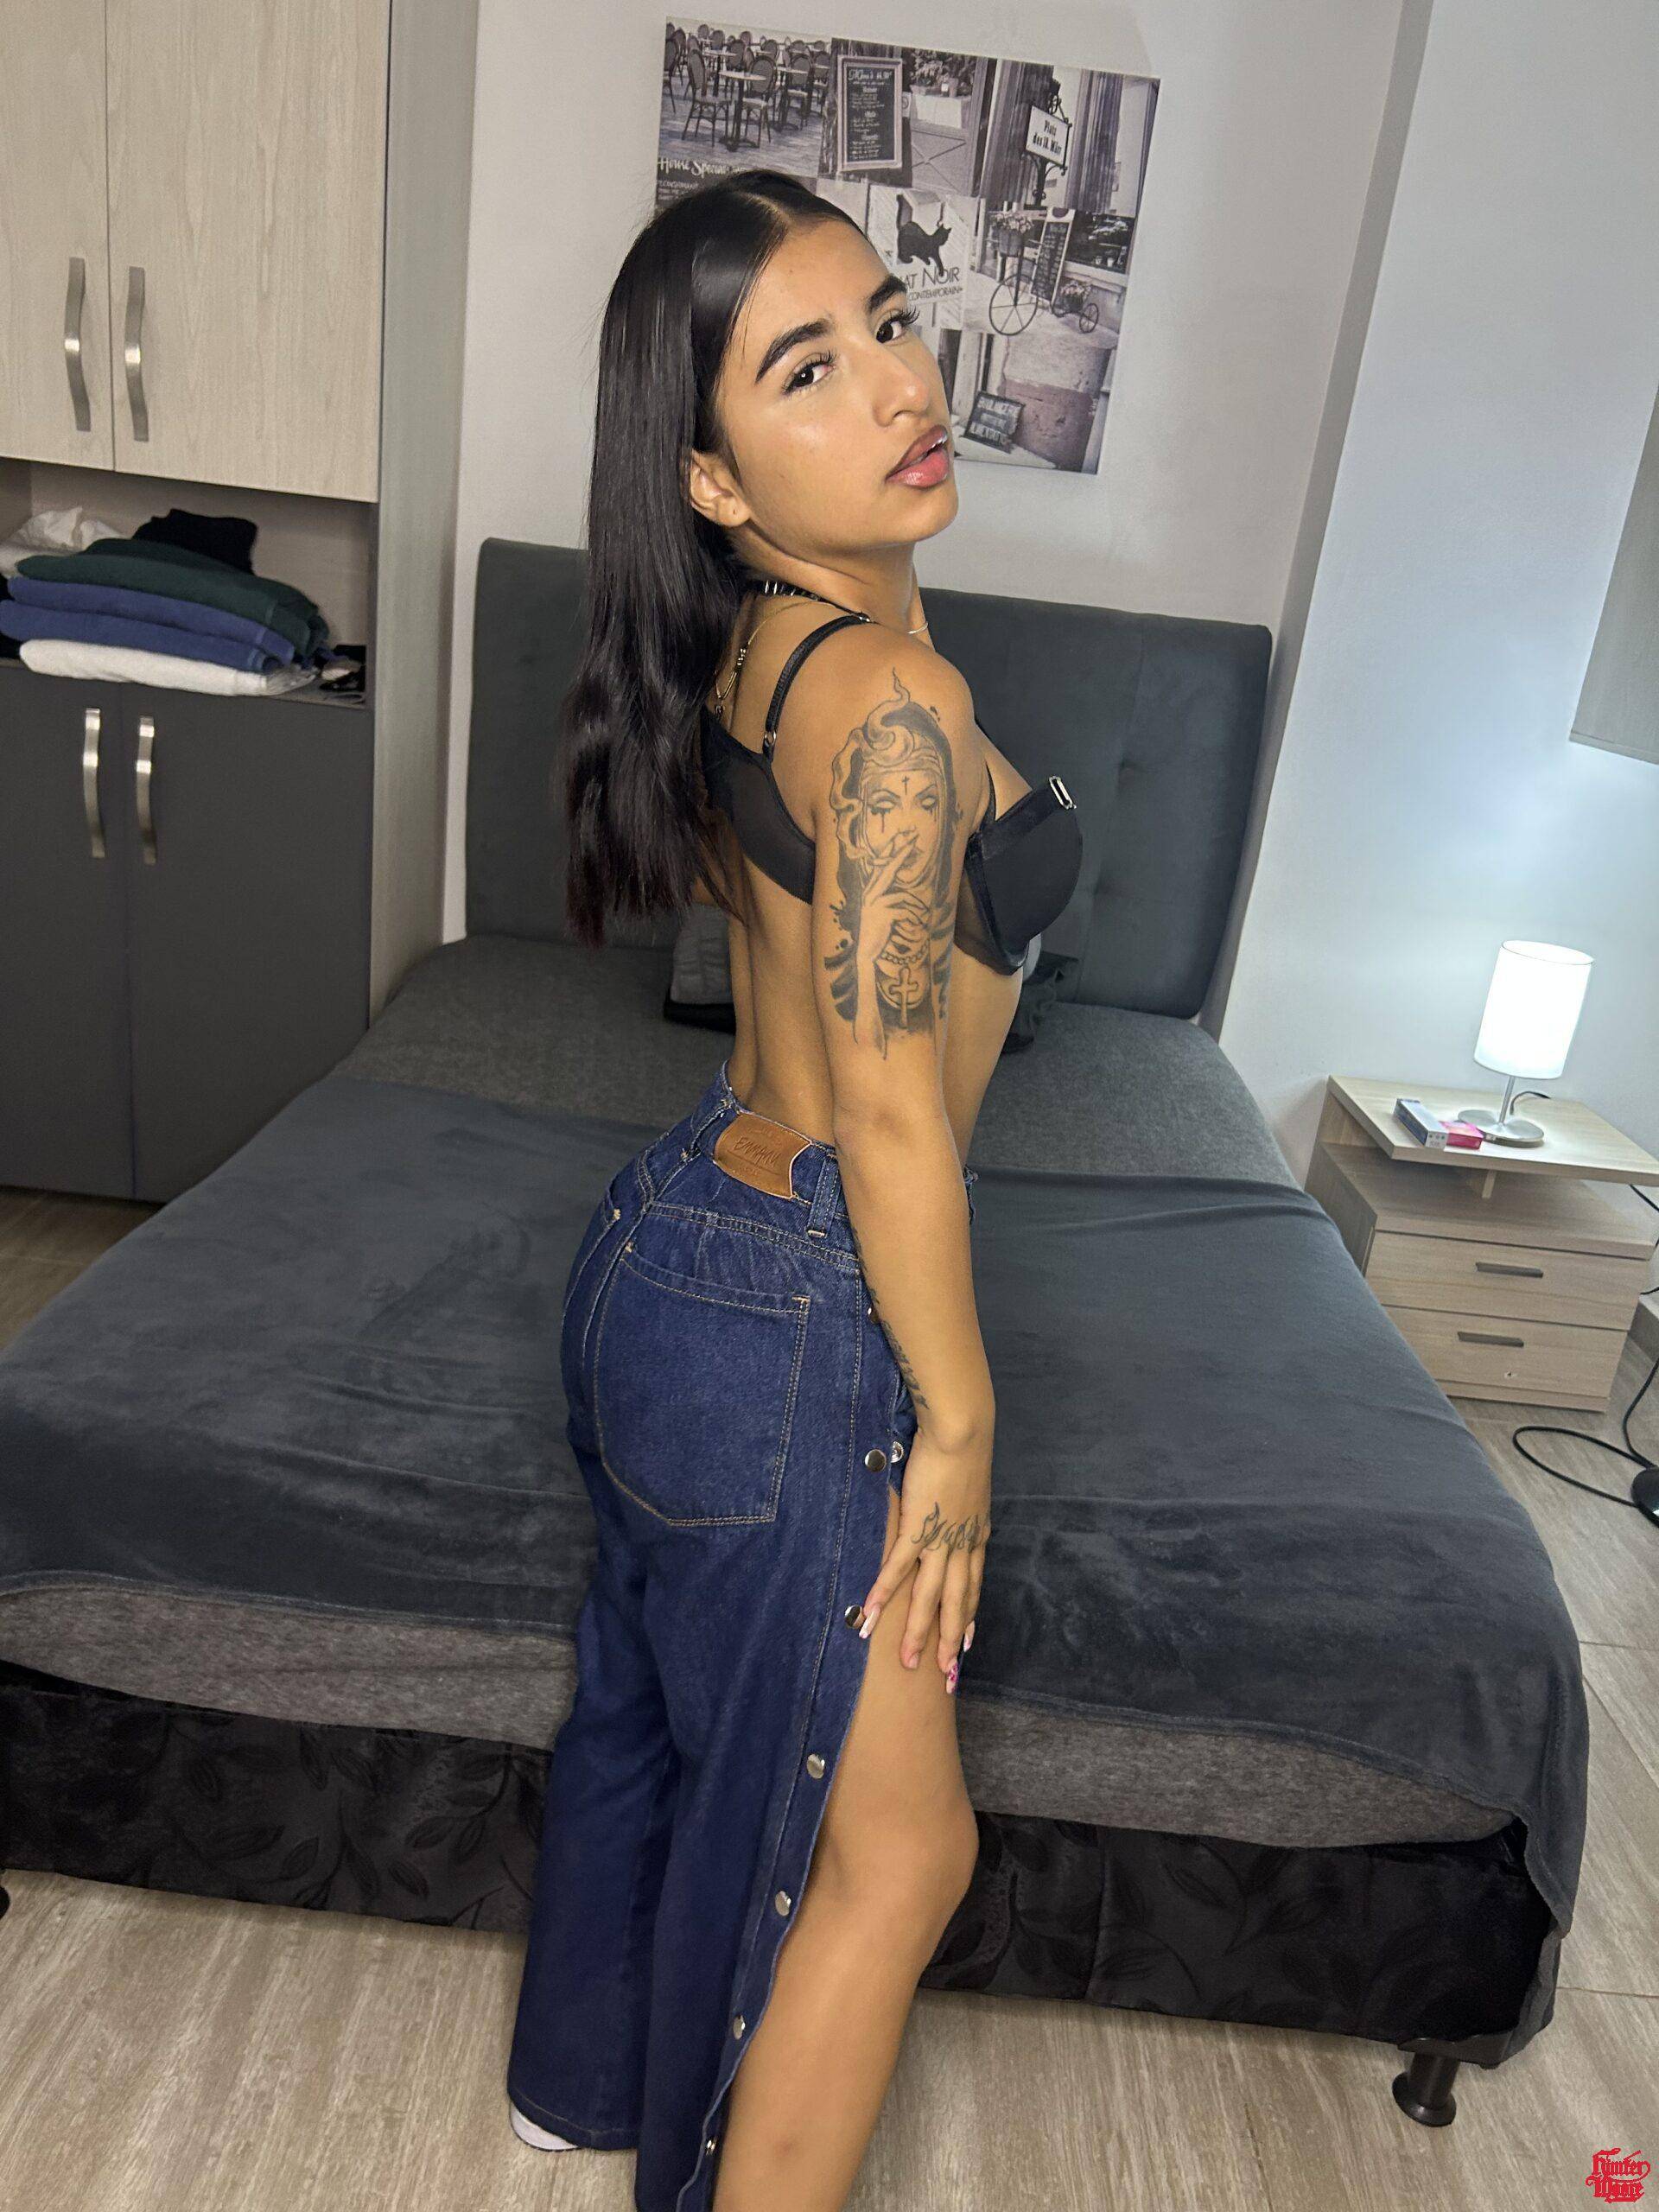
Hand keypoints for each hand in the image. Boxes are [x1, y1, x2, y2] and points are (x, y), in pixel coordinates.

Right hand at [857, 1429, 990, 1684]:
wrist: (962, 1431)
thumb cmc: (963, 1447)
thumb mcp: (968, 1483)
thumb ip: (959, 1502)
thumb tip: (949, 1504)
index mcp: (976, 1534)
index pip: (973, 1586)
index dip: (968, 1617)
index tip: (966, 1643)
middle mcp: (963, 1545)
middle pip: (956, 1602)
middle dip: (948, 1640)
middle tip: (943, 1674)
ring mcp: (941, 1539)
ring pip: (929, 1596)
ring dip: (917, 1631)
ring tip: (908, 1661)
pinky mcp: (918, 1527)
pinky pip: (898, 1568)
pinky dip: (884, 1593)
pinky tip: (869, 1614)